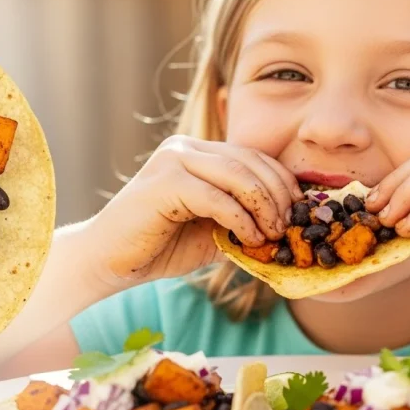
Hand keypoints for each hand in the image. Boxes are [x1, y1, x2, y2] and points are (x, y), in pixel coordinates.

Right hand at [87, 135, 302, 287]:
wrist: (110, 261)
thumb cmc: (158, 247)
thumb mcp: (211, 229)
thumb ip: (241, 217)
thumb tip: (286, 223)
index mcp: (197, 152)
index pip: (253, 156)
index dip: (282, 181)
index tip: (300, 212)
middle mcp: (185, 148)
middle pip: (250, 161)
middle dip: (278, 194)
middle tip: (291, 226)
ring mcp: (173, 160)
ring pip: (237, 175)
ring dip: (264, 207)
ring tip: (274, 235)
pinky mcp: (164, 182)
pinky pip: (217, 197)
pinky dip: (240, 219)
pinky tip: (249, 239)